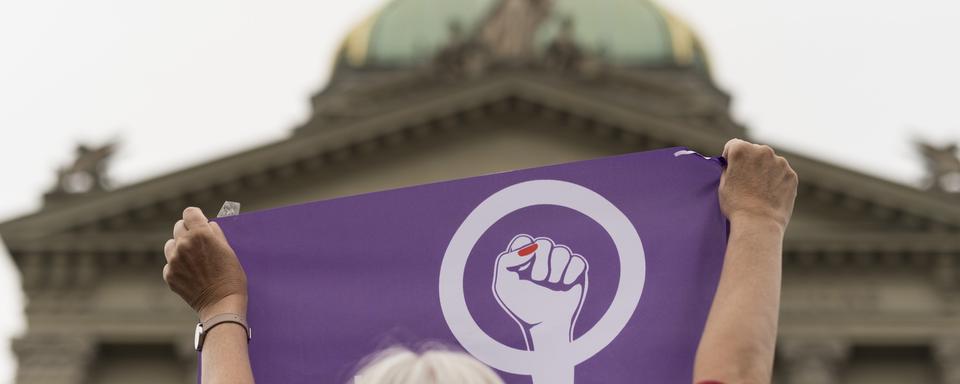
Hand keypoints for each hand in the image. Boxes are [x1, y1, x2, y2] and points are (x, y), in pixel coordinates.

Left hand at [163, 207, 247, 319]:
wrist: (221, 304)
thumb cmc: (231, 277)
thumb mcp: (228, 250)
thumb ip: (215, 234)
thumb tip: (206, 225)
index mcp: (201, 234)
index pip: (189, 212)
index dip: (195, 217)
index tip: (198, 222)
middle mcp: (184, 244)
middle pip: (178, 226)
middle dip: (188, 231)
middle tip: (198, 243)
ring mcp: (174, 260)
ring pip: (171, 244)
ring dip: (180, 247)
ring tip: (193, 259)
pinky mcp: (169, 274)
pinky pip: (170, 263)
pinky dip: (178, 266)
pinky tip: (191, 274)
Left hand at [494, 234, 587, 349]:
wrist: (543, 326)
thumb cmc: (522, 307)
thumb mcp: (503, 285)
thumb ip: (506, 261)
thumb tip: (529, 248)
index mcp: (524, 261)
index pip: (524, 240)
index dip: (524, 249)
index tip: (521, 268)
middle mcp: (542, 260)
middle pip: (544, 243)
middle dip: (541, 261)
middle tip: (538, 279)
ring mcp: (560, 267)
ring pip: (562, 250)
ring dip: (556, 268)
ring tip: (552, 284)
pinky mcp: (576, 274)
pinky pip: (577, 261)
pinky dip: (571, 271)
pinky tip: (565, 284)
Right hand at [719, 139, 797, 229]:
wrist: (758, 223)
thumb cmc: (736, 205)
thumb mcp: (723, 183)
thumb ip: (730, 168)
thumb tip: (735, 165)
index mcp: (741, 150)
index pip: (733, 145)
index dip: (730, 158)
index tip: (731, 169)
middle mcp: (762, 151)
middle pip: (754, 151)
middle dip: (750, 162)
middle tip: (747, 182)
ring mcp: (780, 162)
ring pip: (769, 162)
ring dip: (765, 170)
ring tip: (759, 191)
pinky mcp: (791, 175)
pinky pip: (782, 173)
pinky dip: (777, 180)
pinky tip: (770, 194)